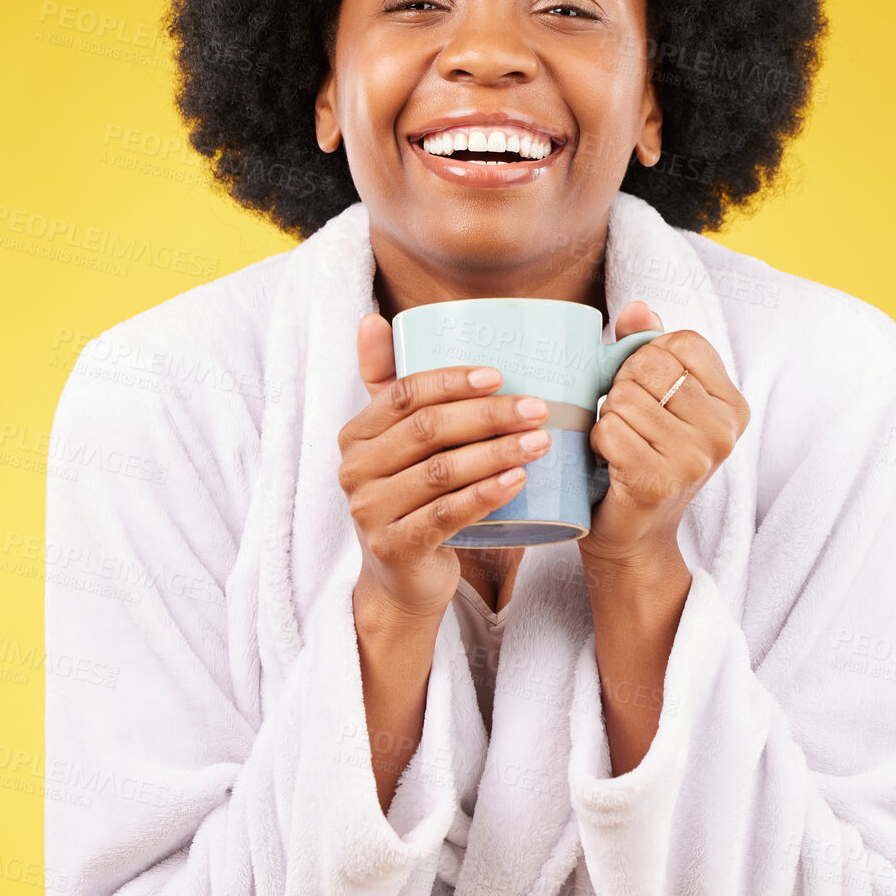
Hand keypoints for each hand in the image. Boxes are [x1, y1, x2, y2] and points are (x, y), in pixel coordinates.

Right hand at [339, 312, 552, 624]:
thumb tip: (373, 319)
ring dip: (497, 453)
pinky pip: (446, 515)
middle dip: (488, 415)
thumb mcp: (398, 441)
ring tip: (539, 442)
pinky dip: (485, 495)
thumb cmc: (412, 494)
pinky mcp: (394, 548)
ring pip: (442, 472)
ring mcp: (370, 512)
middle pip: (428, 430)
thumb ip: (389, 383)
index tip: (501, 375)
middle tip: (538, 408)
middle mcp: (355, 470)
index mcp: (357, 434)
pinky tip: (518, 481)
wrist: (403, 576)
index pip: (403, 394)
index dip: (452, 380)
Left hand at [580, 301, 749, 567]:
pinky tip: (611, 461)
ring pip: (624, 398)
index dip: (648, 357)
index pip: (681, 343)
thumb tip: (637, 307)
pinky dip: (598, 441)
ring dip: (608, 417)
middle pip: (649, 367)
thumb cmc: (643, 454)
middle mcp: (723, 432)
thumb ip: (649, 347)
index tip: (646, 389)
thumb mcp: (657, 397)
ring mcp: (694, 459)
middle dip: (623, 387)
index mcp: (732, 405)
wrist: (633, 533)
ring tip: (621, 442)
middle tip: (629, 421)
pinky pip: (609, 429)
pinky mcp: (657, 481)